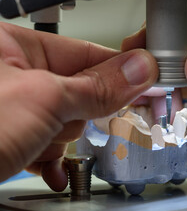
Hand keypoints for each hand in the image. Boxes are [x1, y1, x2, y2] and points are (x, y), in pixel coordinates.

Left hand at [0, 22, 157, 190]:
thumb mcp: (43, 101)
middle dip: (75, 114)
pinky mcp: (9, 134)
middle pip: (77, 91)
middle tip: (60, 122)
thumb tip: (140, 70)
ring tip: (32, 145)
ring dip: (57, 139)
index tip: (149, 77)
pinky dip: (49, 158)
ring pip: (63, 121)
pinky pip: (46, 141)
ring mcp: (10, 106)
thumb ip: (98, 86)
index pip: (86, 51)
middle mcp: (10, 72)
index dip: (120, 67)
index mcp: (10, 44)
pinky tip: (43, 166)